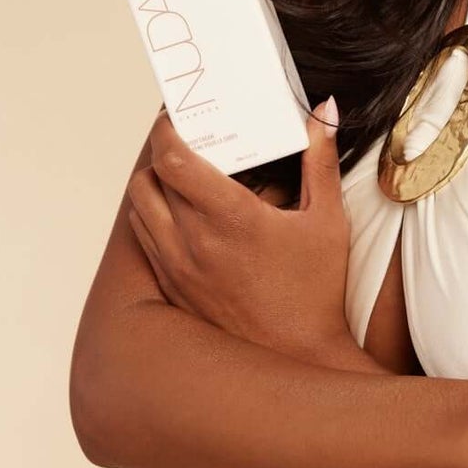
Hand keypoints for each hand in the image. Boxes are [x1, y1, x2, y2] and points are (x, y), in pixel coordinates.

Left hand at [125, 99, 351, 359]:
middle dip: (159, 153)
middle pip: (147, 180)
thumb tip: (324, 111)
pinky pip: (145, 241)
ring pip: (139, 210)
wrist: (298, 356)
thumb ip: (321, 159)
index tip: (174, 116)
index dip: (165, 130)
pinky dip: (152, 218)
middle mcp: (194, 242)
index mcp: (231, 218)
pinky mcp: (173, 289)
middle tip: (181, 139)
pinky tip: (179, 214)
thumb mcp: (328, 220)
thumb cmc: (315, 292)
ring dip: (152, 185)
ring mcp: (178, 269)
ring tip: (178, 174)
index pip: (172, 160)